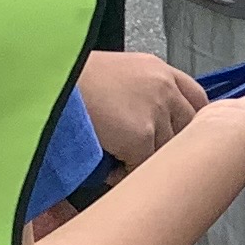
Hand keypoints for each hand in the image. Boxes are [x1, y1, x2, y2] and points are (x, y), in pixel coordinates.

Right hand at [76, 48, 205, 169]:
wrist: (48, 81)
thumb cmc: (70, 80)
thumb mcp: (114, 74)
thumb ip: (139, 92)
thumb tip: (147, 124)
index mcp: (158, 69)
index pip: (197, 99)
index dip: (191, 122)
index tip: (184, 138)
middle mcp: (163, 87)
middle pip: (188, 128)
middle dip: (169, 146)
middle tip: (143, 156)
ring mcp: (155, 110)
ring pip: (166, 152)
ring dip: (144, 162)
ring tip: (116, 160)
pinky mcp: (141, 135)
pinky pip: (143, 168)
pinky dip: (125, 174)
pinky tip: (106, 168)